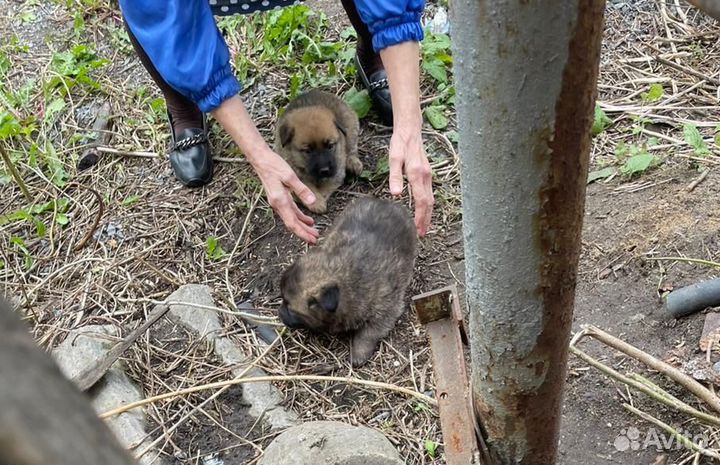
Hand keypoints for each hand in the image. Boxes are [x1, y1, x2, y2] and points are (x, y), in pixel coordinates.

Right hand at [210, 95, 318, 243]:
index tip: (311, 239)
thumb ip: (302, 190)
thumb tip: (313, 203)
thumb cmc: (274, 166)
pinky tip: (307, 220)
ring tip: (314, 232)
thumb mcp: (290, 177)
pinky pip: (290, 211)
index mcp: (280, 201)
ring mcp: (278, 202)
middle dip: (303, 233)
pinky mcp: (280, 198)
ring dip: (302, 226)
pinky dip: (299, 216)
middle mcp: (278, 205)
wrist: (260, 160)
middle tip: (315, 240)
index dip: (302, 233)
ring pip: (291, 218)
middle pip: (292, 224)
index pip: (292, 223)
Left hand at [388, 130, 433, 235]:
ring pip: (431, 199)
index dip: (420, 217)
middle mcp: (425, 176)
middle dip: (426, 220)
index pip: (421, 201)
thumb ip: (395, 176)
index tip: (418, 229)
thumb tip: (396, 194)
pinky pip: (429, 193)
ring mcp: (428, 175)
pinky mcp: (427, 174)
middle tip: (422, 234)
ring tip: (423, 227)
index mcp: (417, 174)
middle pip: (429, 203)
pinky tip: (423, 211)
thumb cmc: (400, 143)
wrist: (411, 130)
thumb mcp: (394, 158)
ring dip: (428, 214)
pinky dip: (427, 205)